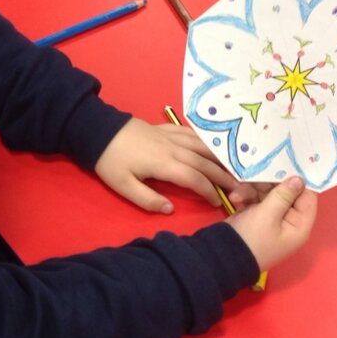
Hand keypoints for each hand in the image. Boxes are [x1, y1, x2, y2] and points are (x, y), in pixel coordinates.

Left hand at [94, 118, 260, 213]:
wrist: (97, 130)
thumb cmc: (110, 161)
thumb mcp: (123, 186)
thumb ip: (147, 200)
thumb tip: (170, 209)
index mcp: (164, 164)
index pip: (195, 178)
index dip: (209, 191)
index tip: (218, 202)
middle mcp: (172, 148)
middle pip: (204, 162)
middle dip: (223, 175)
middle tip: (239, 186)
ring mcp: (169, 135)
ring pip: (201, 145)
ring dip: (218, 155)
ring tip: (233, 165)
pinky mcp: (163, 128)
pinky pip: (190, 132)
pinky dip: (204, 138)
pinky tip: (210, 143)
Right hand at [226, 176, 316, 270]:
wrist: (222, 257)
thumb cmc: (251, 238)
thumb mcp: (268, 214)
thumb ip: (284, 194)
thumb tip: (300, 179)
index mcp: (299, 225)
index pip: (307, 197)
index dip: (298, 181)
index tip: (286, 163)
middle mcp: (288, 221)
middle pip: (285, 193)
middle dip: (267, 185)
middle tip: (254, 177)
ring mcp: (271, 219)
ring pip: (267, 194)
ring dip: (251, 191)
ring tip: (237, 195)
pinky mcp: (255, 217)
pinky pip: (255, 200)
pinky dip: (245, 197)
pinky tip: (234, 199)